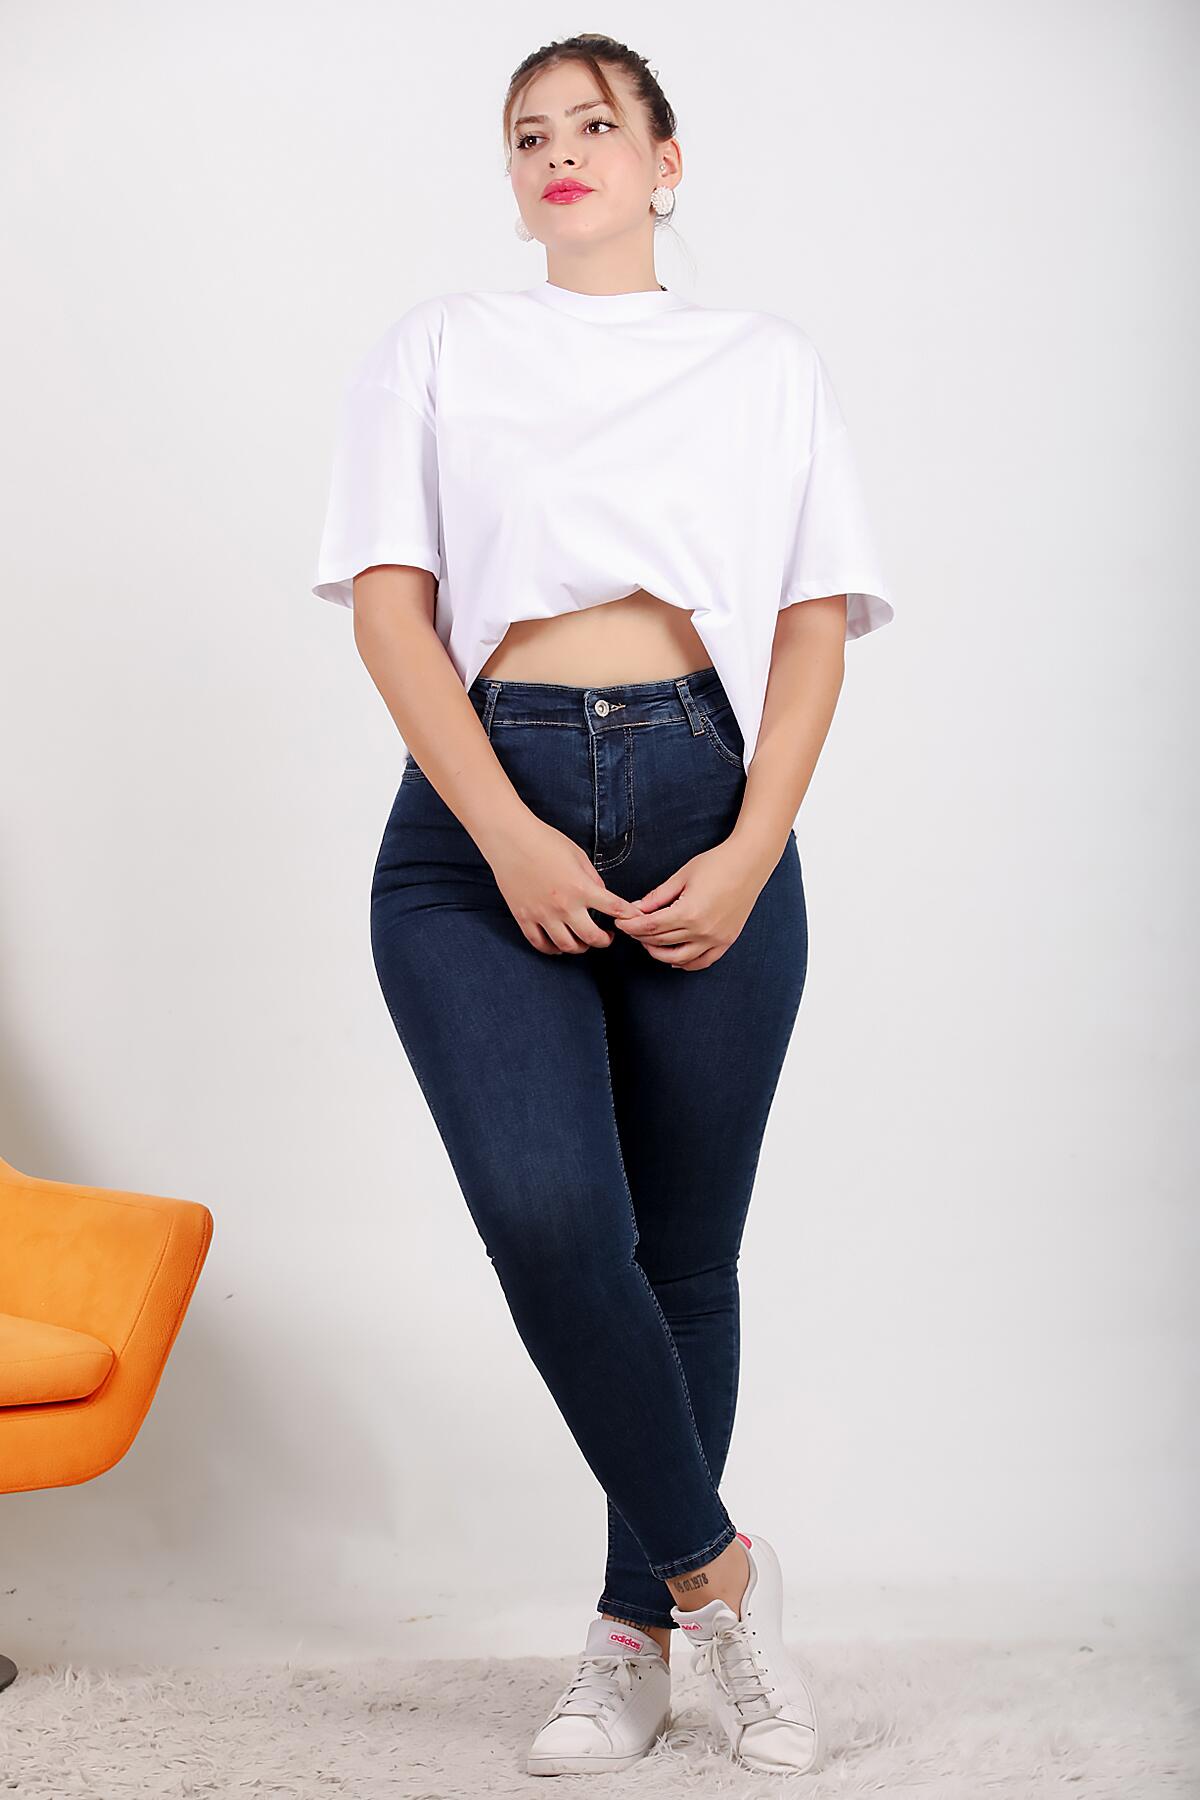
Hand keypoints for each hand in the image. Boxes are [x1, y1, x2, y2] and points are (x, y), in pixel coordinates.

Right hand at [485, 814, 640, 955]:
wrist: (510, 839)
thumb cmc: (545, 841)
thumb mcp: (578, 856)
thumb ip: (593, 879)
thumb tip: (602, 897)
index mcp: (581, 887)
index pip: (614, 909)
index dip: (629, 915)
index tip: (632, 918)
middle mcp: (564, 906)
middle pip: (592, 938)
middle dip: (605, 941)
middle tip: (607, 937)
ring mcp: (542, 915)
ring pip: (567, 946)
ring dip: (580, 947)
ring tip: (583, 941)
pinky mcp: (524, 918)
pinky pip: (541, 944)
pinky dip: (553, 949)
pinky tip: (559, 945)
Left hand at [612, 839, 773, 970]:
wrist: (750, 863)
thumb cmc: (717, 864)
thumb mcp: (681, 877)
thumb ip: (657, 897)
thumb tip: (636, 909)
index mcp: (688, 913)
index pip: (651, 927)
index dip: (632, 926)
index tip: (621, 923)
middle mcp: (702, 931)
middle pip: (661, 942)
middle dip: (641, 936)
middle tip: (632, 929)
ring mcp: (716, 939)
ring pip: (679, 958)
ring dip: (659, 953)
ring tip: (649, 942)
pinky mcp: (726, 941)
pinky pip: (702, 962)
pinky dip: (686, 963)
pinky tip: (674, 958)